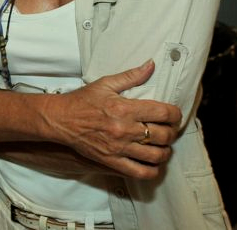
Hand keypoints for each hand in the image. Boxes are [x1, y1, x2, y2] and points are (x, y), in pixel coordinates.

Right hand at [41, 60, 180, 179]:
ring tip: (163, 146)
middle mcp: (124, 129)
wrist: (61, 119)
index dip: (175, 114)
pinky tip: (153, 163)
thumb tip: (151, 65)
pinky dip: (152, 171)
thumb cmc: (82, 101)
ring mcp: (118, 148)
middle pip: (163, 135)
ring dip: (165, 151)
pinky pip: (140, 172)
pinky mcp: (112, 161)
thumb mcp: (105, 83)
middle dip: (172, 132)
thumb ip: (131, 76)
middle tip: (169, 129)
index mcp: (124, 108)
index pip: (163, 113)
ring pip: (156, 155)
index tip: (174, 114)